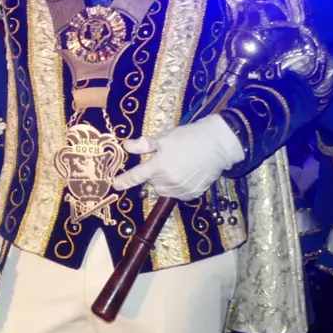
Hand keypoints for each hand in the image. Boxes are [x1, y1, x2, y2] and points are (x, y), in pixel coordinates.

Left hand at [112, 115, 245, 200]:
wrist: (217, 145)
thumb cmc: (189, 137)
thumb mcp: (165, 137)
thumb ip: (144, 145)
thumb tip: (126, 146)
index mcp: (159, 166)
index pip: (136, 176)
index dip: (124, 181)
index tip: (115, 185)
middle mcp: (168, 181)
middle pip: (152, 182)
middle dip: (153, 173)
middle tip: (164, 160)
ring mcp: (181, 189)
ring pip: (164, 190)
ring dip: (164, 182)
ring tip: (175, 167)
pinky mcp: (192, 194)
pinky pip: (177, 194)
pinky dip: (177, 187)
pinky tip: (185, 175)